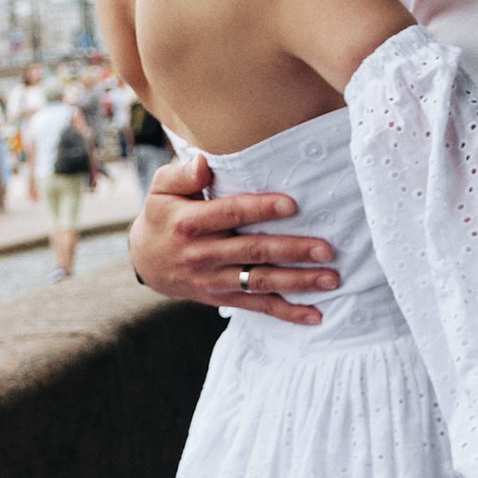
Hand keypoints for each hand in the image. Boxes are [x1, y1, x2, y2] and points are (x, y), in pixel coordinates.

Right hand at [128, 152, 340, 324]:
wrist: (146, 262)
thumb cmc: (163, 215)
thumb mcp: (161, 189)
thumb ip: (182, 174)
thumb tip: (204, 163)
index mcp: (190, 223)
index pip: (230, 214)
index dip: (261, 209)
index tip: (292, 205)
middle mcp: (203, 254)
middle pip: (254, 251)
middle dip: (293, 251)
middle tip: (326, 249)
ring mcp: (214, 280)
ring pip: (261, 281)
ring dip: (298, 282)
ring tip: (331, 278)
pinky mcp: (223, 298)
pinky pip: (258, 307)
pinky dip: (288, 312)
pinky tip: (315, 315)